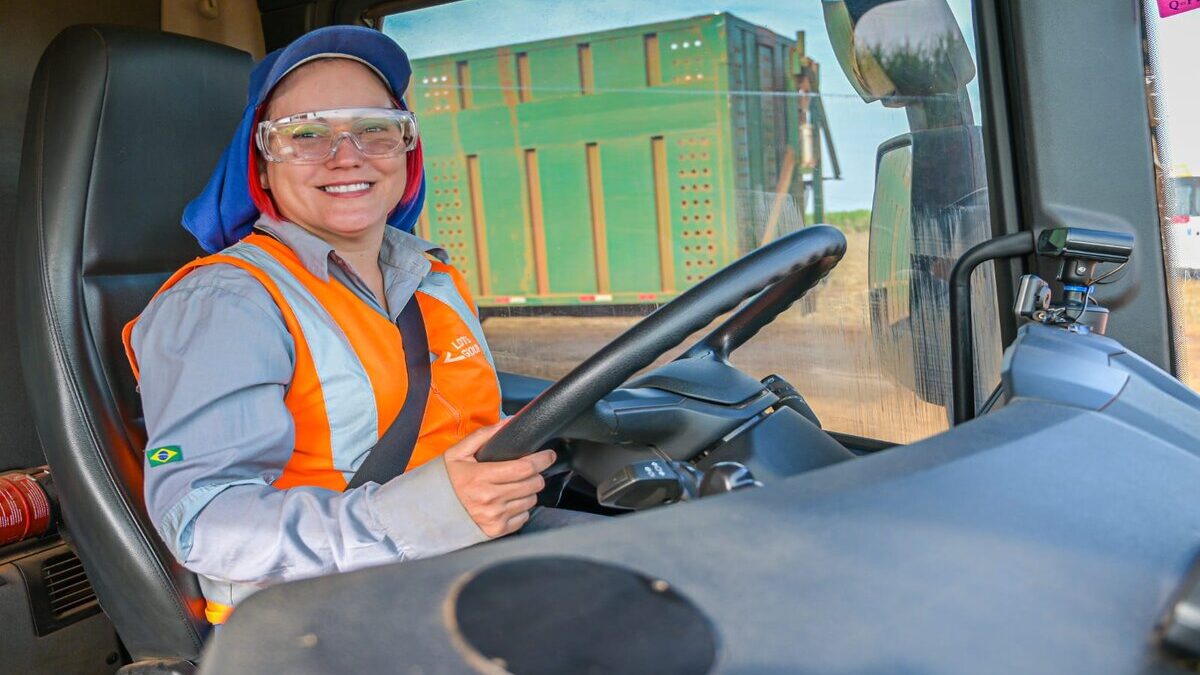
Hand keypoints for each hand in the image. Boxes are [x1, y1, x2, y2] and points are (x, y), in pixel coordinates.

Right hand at [443, 421, 556, 537]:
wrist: (430, 512)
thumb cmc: (445, 480)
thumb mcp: (457, 453)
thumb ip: (483, 435)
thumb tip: (508, 422)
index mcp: (481, 477)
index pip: (524, 468)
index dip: (541, 459)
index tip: (548, 454)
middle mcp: (489, 499)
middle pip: (532, 484)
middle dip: (536, 474)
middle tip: (530, 470)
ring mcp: (494, 517)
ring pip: (531, 500)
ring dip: (528, 491)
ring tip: (515, 486)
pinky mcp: (496, 531)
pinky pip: (523, 517)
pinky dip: (521, 508)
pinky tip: (508, 502)